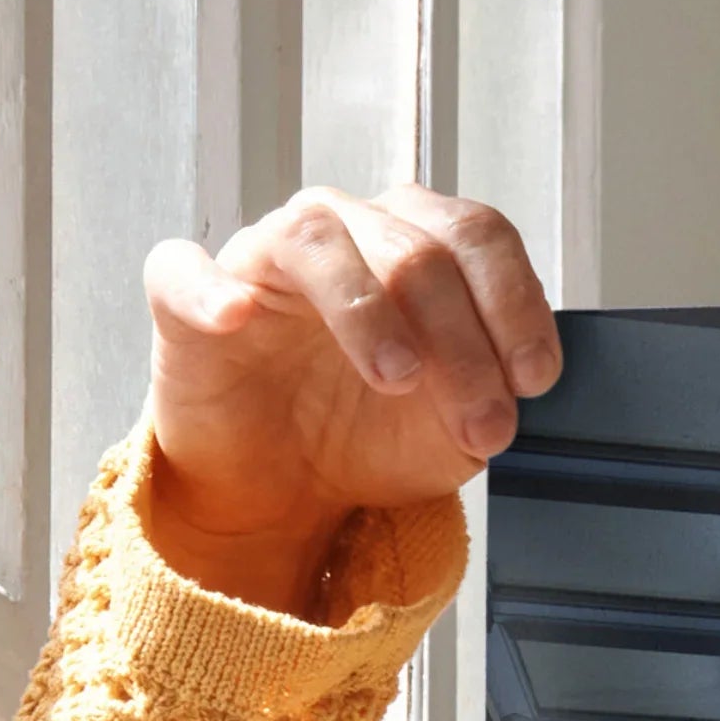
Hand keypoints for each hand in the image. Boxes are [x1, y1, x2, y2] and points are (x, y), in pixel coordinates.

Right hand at [139, 187, 560, 616]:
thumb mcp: (454, 428)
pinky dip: (210, 289)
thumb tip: (515, 384)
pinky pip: (184, 270)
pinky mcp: (187, 298)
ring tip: (397, 378)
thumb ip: (490, 394)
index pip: (478, 236)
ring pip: (317, 239)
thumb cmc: (368, 434)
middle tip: (481, 423)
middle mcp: (345, 232)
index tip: (535, 379)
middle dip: (462, 343)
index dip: (515, 303)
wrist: (284, 488)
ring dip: (368, 311)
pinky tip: (237, 317)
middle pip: (414, 248)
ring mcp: (264, 257)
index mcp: (416, 246)